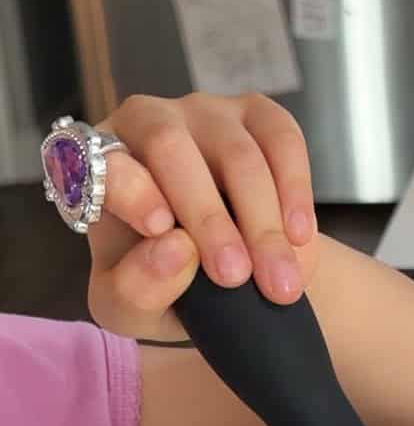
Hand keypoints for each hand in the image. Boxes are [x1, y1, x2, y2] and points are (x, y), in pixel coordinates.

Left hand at [85, 93, 318, 338]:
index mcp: (101, 167)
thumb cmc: (163, 283)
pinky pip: (282, 138)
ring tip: (280, 282)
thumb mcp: (132, 310)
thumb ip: (135, 289)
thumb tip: (176, 251)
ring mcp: (207, 115)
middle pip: (172, 149)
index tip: (161, 231)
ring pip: (236, 152)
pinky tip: (300, 238)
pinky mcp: (259, 116)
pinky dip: (296, 191)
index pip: (107, 163)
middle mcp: (148, 125)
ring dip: (262, 223)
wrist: (223, 278)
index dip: (133, 192)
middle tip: (235, 277)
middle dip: (209, 218)